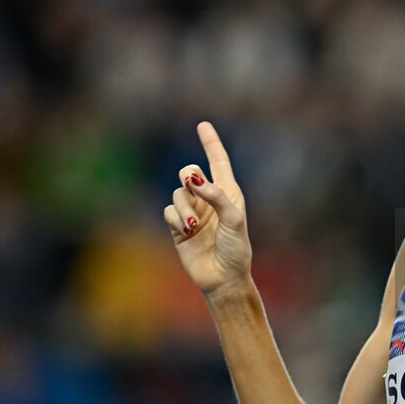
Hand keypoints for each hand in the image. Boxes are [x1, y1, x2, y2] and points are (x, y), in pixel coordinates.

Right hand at [164, 121, 251, 299]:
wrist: (223, 278)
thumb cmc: (236, 249)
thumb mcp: (234, 220)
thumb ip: (217, 196)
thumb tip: (195, 180)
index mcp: (228, 193)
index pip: (218, 162)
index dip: (211, 143)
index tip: (203, 124)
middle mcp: (209, 200)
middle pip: (189, 172)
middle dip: (188, 176)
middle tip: (191, 184)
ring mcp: (193, 213)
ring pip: (177, 193)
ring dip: (183, 207)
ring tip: (193, 226)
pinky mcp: (178, 227)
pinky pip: (168, 211)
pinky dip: (175, 219)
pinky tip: (186, 232)